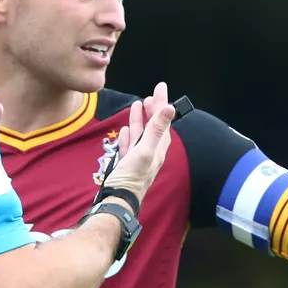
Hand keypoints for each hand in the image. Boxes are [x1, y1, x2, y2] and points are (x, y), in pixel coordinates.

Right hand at [104, 82, 174, 206]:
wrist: (117, 200)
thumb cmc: (131, 177)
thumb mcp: (144, 150)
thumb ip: (156, 129)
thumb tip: (169, 108)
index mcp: (158, 148)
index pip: (163, 121)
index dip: (161, 103)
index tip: (160, 87)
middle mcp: (151, 153)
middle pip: (154, 127)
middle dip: (152, 110)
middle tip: (150, 95)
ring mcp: (139, 159)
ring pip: (141, 134)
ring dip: (140, 120)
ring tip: (137, 105)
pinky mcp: (127, 165)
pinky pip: (130, 146)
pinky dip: (129, 136)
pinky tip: (126, 130)